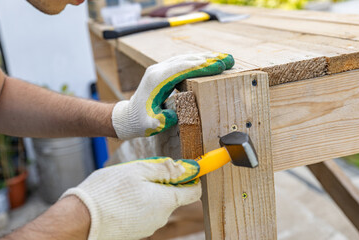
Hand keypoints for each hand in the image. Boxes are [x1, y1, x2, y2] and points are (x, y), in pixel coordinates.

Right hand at [61, 157, 200, 239]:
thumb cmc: (108, 192)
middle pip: (172, 195)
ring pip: (156, 203)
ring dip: (148, 191)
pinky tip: (121, 196)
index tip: (185, 167)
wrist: (81, 220)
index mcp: (166, 202)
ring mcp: (148, 226)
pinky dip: (138, 201)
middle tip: (142, 170)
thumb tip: (186, 167)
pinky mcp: (136, 230)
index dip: (192, 177)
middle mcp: (161, 218)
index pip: (193, 192)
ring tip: (126, 184)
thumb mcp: (138, 170)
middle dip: (162, 181)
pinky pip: (144, 212)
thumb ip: (165, 168)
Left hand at [112, 52, 233, 138]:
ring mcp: (160, 69)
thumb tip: (175, 116)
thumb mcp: (150, 125)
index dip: (203, 67)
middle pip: (187, 60)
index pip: (183, 69)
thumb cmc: (140, 122)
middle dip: (209, 60)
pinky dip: (198, 62)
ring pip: (186, 59)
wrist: (127, 117)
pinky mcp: (163, 72)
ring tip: (225, 59)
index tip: (220, 66)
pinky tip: (210, 63)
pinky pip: (183, 63)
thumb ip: (162, 120)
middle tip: (230, 60)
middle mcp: (158, 70)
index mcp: (157, 80)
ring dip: (206, 58)